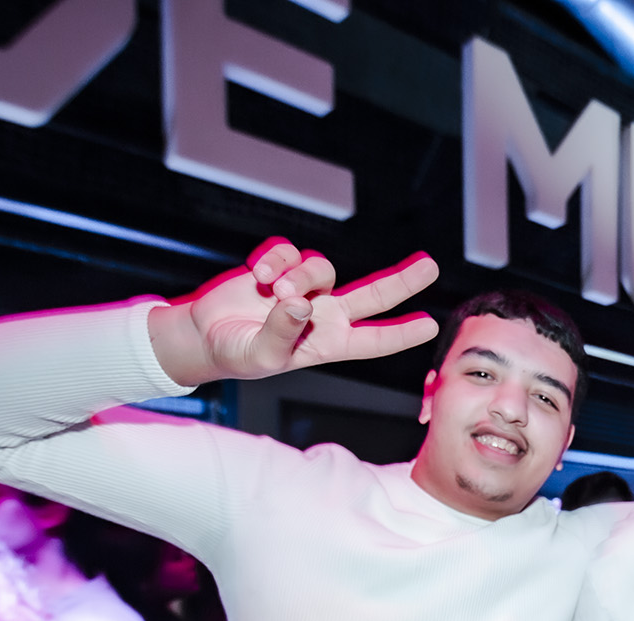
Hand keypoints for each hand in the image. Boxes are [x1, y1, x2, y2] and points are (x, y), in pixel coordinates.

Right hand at [148, 238, 439, 385]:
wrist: (204, 333)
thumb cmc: (237, 353)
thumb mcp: (260, 355)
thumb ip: (282, 332)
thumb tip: (301, 304)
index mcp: (329, 343)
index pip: (372, 340)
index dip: (400, 333)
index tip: (430, 325)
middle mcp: (325, 314)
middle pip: (373, 295)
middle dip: (402, 280)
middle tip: (430, 266)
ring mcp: (306, 289)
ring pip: (322, 269)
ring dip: (299, 276)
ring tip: (272, 291)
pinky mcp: (282, 266)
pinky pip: (290, 252)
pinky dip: (274, 259)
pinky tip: (256, 275)